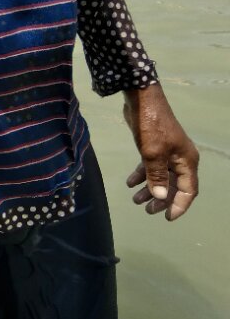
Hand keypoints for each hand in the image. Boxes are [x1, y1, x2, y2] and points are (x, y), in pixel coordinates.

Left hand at [123, 83, 199, 219]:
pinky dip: (141, 175)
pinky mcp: (154, 147)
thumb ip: (156, 177)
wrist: (142, 100)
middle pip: (174, 186)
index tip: (167, 218)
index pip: (188, 190)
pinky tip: (130, 183)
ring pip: (161, 177)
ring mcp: (168, 152)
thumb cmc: (151, 127)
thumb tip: (160, 198)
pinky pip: (151, 166)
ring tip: (135, 200)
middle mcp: (181, 158)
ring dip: (149, 189)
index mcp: (187, 161)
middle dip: (161, 199)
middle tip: (147, 210)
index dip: (179, 205)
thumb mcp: (153, 154)